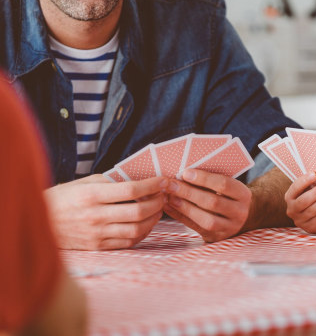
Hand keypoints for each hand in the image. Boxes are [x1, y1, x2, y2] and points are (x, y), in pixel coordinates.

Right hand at [44, 174, 167, 249]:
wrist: (40, 222)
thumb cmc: (64, 198)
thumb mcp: (84, 183)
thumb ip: (111, 182)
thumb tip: (140, 180)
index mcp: (92, 195)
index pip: (132, 190)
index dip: (152, 185)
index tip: (163, 180)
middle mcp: (95, 216)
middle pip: (138, 212)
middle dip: (158, 203)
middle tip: (164, 195)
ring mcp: (97, 234)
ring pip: (137, 229)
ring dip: (154, 219)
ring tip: (158, 209)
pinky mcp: (98, 247)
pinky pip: (128, 242)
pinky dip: (142, 233)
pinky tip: (146, 223)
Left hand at [163, 169, 251, 241]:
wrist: (243, 217)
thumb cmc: (229, 195)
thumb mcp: (228, 186)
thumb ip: (212, 180)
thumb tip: (184, 173)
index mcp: (243, 195)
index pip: (224, 185)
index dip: (204, 179)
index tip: (185, 173)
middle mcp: (239, 213)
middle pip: (213, 202)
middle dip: (189, 192)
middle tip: (171, 184)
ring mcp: (229, 228)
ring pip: (206, 219)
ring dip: (184, 207)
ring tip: (169, 196)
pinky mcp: (217, 238)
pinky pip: (196, 228)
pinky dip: (181, 217)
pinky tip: (169, 207)